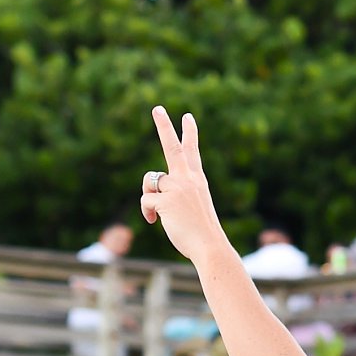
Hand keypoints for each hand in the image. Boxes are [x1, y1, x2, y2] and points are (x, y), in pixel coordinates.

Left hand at [140, 107, 219, 261]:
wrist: (210, 246)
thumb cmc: (201, 233)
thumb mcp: (192, 208)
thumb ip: (175, 194)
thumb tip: (152, 191)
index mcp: (197, 180)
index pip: (192, 151)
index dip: (189, 133)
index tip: (187, 117)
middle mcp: (188, 179)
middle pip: (172, 146)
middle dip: (164, 125)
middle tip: (157, 108)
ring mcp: (177, 188)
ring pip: (150, 180)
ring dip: (149, 196)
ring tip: (158, 215)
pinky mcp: (165, 200)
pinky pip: (145, 200)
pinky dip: (147, 212)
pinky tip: (155, 221)